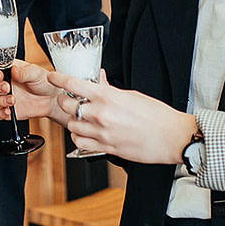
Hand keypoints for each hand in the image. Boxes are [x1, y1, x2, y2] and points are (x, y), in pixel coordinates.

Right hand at [0, 59, 59, 121]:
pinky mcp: (3, 109)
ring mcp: (0, 96)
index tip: (0, 76)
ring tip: (12, 100)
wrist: (50, 100)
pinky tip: (9, 111)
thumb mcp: (36, 73)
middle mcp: (0, 82)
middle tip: (7, 88)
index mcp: (6, 69)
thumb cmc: (43, 82)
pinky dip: (0, 113)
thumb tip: (14, 70)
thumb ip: (24, 72)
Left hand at [51, 69, 197, 164]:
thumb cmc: (157, 116)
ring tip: (81, 117)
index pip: (73, 84)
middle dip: (65, 100)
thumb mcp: (132, 95)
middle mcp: (101, 114)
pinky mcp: (106, 148)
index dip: (58, 79)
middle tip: (69, 99)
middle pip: (67, 105)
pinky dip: (78, 137)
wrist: (172, 137)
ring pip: (71, 125)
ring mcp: (102, 132)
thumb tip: (99, 82)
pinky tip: (85, 133)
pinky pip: (79, 142)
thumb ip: (110, 90)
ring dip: (73, 120)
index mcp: (108, 96)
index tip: (53, 77)